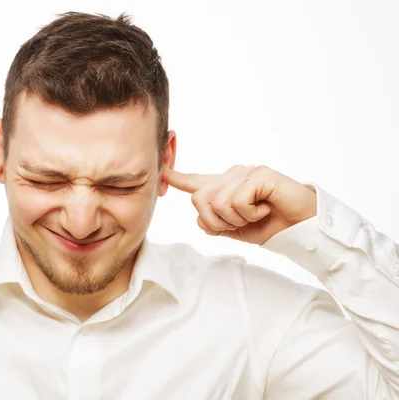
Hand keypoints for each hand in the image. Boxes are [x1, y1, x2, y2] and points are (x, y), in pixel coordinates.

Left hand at [164, 165, 316, 244]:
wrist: (301, 228)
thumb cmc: (270, 226)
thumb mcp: (236, 229)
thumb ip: (215, 224)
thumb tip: (199, 218)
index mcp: (224, 187)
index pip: (195, 182)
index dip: (176, 177)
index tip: (161, 171)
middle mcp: (231, 176)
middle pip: (199, 199)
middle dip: (217, 221)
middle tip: (242, 222)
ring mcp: (245, 173)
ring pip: (217, 202)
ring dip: (236, 219)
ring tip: (256, 214)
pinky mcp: (259, 175)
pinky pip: (236, 200)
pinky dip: (250, 213)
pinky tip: (265, 208)